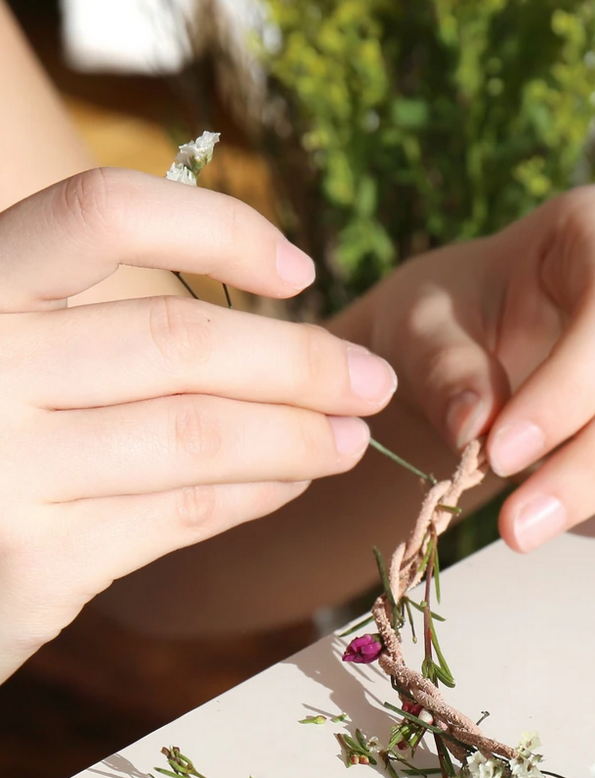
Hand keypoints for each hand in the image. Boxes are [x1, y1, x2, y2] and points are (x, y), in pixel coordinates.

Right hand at [0, 168, 396, 681]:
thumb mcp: (15, 355)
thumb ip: (103, 330)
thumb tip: (280, 334)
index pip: (102, 215)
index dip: (218, 229)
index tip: (301, 272)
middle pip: (179, 341)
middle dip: (302, 363)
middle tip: (374, 382)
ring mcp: (2, 468)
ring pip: (198, 434)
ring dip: (298, 436)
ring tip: (351, 438)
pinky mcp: (35, 562)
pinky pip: (183, 512)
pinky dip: (257, 493)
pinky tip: (292, 481)